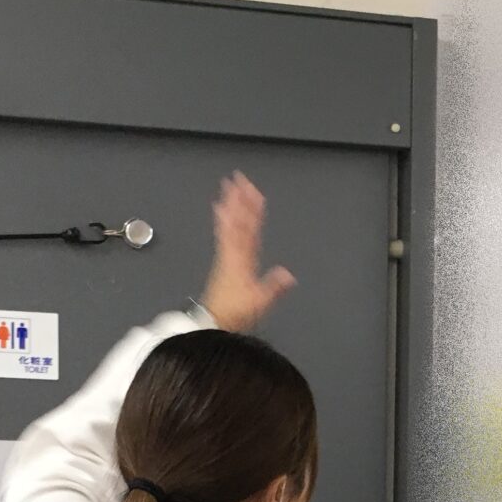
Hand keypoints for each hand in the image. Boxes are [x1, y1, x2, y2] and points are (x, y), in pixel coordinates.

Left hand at [201, 172, 295, 331]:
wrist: (214, 323)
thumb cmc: (234, 313)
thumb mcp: (259, 303)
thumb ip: (273, 288)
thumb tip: (288, 274)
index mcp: (241, 260)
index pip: (247, 229)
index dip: (250, 210)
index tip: (253, 192)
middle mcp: (232, 254)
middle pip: (236, 222)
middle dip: (239, 200)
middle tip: (238, 179)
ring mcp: (226, 257)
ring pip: (229, 225)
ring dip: (230, 206)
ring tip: (229, 188)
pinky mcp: (224, 262)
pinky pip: (223, 235)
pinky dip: (222, 221)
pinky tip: (221, 213)